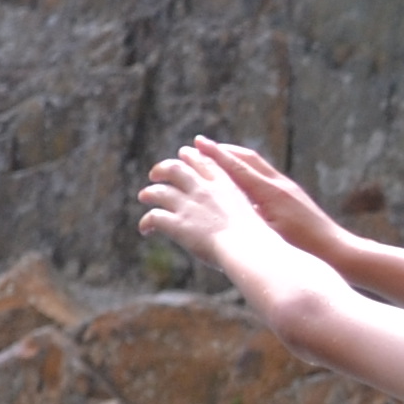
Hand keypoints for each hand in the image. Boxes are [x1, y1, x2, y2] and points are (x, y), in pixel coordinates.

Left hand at [136, 145, 260, 276]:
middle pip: (176, 168)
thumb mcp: (255, 214)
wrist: (249, 248)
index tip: (185, 155)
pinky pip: (154, 218)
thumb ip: (242, 210)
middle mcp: (204, 190)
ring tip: (144, 197)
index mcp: (224, 184)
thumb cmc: (259, 239)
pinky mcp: (178, 224)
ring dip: (149, 193)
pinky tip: (145, 230)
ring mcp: (189, 206)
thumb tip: (242, 220)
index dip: (191, 157)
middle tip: (156, 174)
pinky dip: (146, 222)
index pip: (203, 162)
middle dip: (163, 168)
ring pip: (160, 191)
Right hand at [192, 137, 342, 257]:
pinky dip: (248, 171)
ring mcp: (288, 188)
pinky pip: (265, 176)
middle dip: (223, 151)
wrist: (337, 250)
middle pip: (247, 158)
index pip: (237, 167)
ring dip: (235, 158)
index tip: (196, 143)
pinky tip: (241, 179)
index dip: (215, 155)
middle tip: (201, 145)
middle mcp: (279, 184)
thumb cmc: (304, 248)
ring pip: (257, 165)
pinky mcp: (293, 195)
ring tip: (217, 156)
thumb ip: (249, 215)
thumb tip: (228, 204)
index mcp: (270, 192)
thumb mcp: (271, 234)